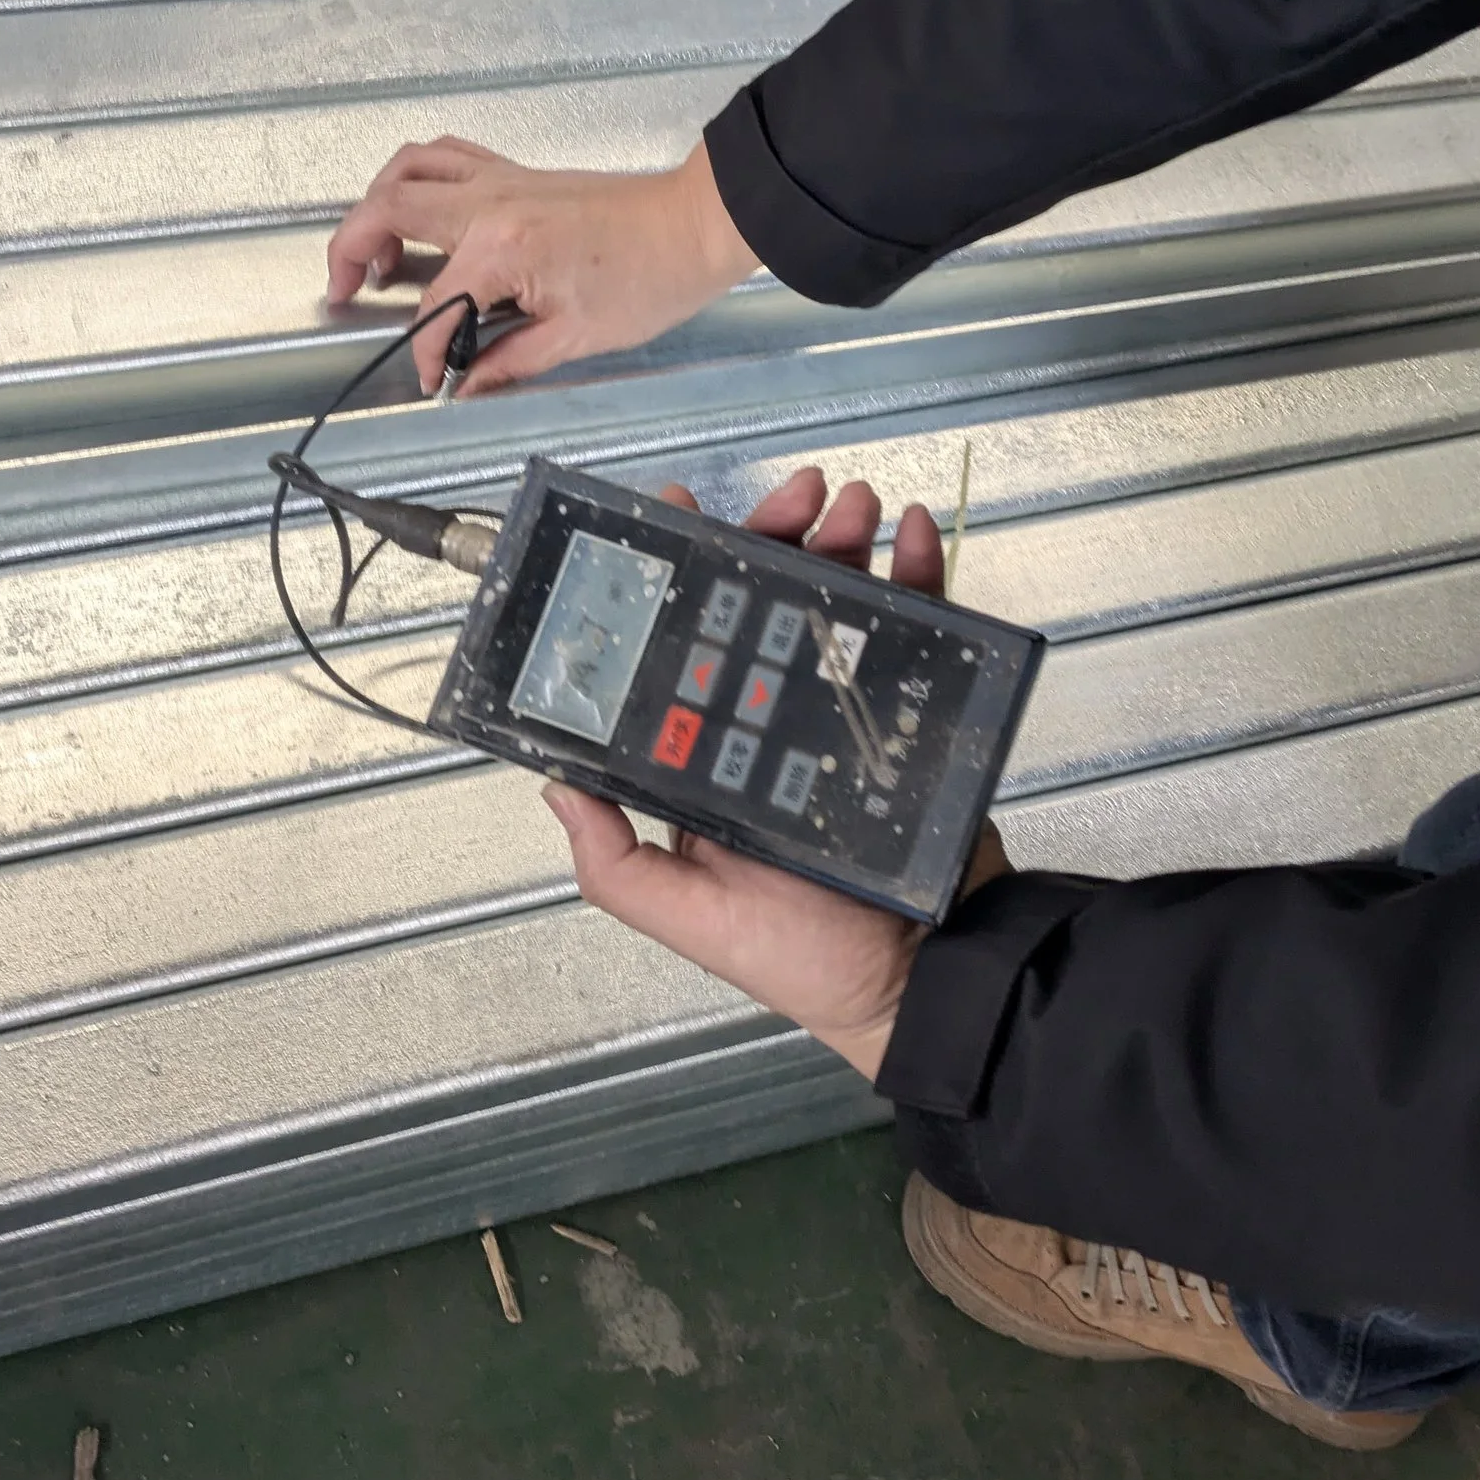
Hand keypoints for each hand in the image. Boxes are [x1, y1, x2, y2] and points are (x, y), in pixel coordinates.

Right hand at [323, 136, 757, 397]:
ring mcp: (502, 178)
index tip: (436, 376)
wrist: (697, 224)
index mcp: (502, 247)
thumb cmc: (654, 273)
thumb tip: (469, 381)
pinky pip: (446, 157)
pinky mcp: (518, 172)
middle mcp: (491, 202)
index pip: (437, 305)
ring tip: (374, 250)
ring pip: (407, 168)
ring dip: (375, 204)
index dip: (428, 351)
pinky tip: (418, 210)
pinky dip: (415, 177)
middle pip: (386, 210)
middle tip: (341, 289)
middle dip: (349, 252)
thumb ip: (511, 360)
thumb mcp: (578, 337)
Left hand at [542, 468, 1007, 1081]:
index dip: (680, 581)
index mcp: (708, 759)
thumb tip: (551, 782)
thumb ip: (616, 861)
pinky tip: (908, 538)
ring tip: (853, 510)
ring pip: (834, 604)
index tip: (678, 516)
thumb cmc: (808, 963)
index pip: (684, 650)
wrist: (928, 983)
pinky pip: (914, 633)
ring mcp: (841, 715)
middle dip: (774, 537)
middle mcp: (770, 725)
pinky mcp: (909, 717)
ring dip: (842, 542)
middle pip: (763, 607)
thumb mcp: (691, 919)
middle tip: (795, 496)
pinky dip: (916, 575)